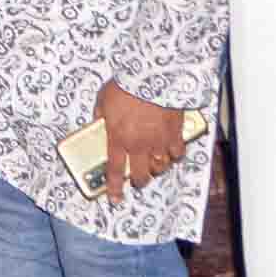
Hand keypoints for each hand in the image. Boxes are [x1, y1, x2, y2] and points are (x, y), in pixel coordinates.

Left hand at [95, 80, 184, 203]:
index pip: (115, 170)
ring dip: (157, 169)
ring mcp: (159, 141)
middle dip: (140, 181)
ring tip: (154, 164)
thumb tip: (97, 121)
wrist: (152, 78)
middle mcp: (139, 145)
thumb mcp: (103, 99)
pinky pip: (177, 153)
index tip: (115, 199)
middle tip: (139, 179)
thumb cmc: (126, 87)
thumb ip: (100, 115)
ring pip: (161, 167)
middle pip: (141, 175)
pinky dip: (174, 154)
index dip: (115, 187)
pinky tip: (171, 150)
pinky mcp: (175, 134)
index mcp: (118, 139)